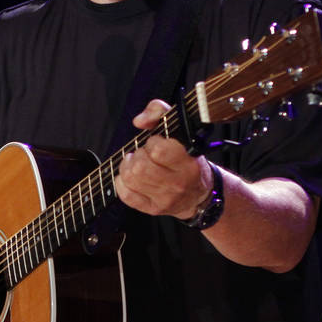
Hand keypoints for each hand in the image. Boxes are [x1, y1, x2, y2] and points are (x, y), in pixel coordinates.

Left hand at [114, 99, 211, 219]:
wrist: (199, 195)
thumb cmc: (188, 160)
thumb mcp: (181, 129)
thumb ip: (160, 112)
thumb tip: (140, 120)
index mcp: (189, 164)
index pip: (159, 151)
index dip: (152, 143)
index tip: (157, 143)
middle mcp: (178, 184)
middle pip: (140, 167)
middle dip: (137, 155)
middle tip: (144, 154)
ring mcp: (165, 199)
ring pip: (130, 179)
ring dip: (127, 166)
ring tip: (136, 163)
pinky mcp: (153, 209)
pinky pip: (125, 195)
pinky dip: (122, 182)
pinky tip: (130, 177)